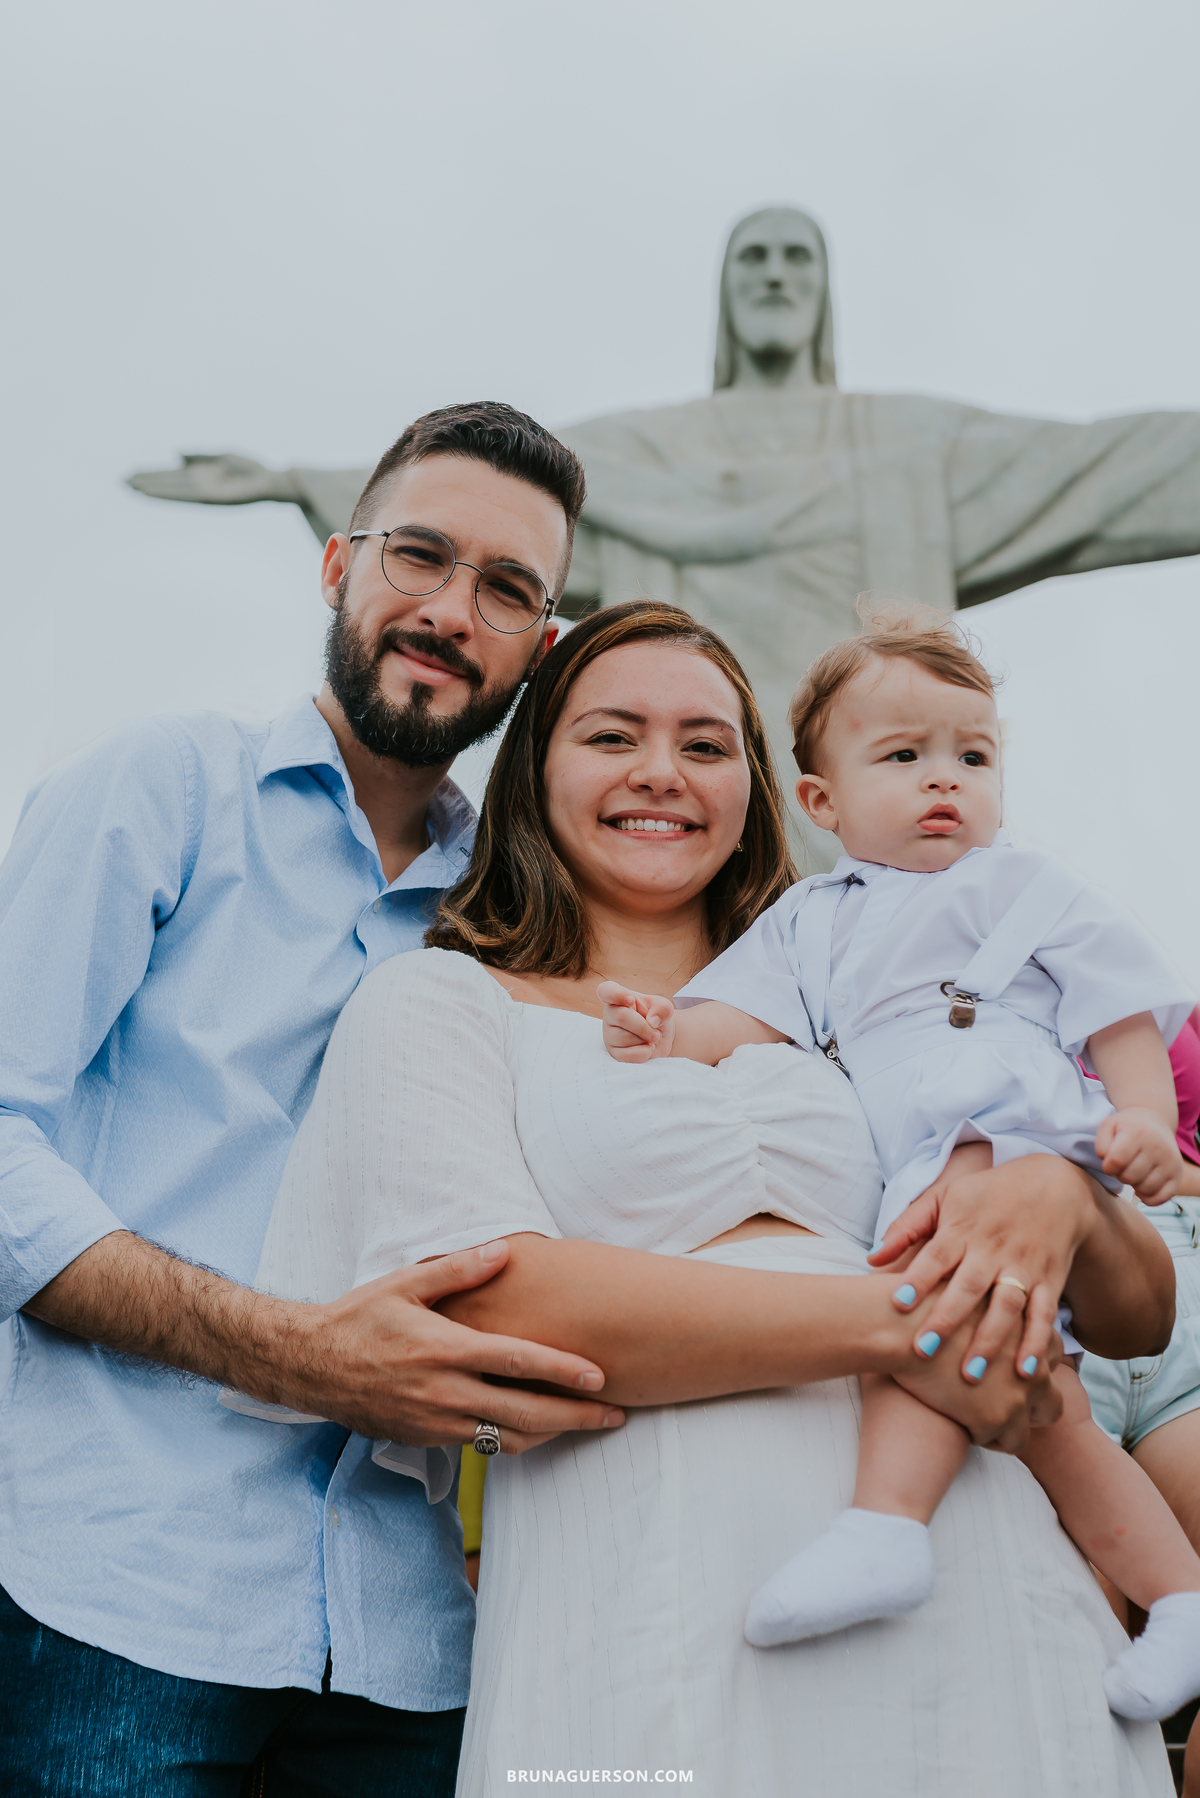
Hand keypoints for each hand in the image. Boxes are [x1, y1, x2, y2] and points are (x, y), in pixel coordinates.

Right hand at [127, 454, 298, 505]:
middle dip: (147, 482)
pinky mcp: (210, 498)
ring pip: (171, 490)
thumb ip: (200, 456)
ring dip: (151, 489)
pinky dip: (167, 494)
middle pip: (167, 483)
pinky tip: (154, 492)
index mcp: (201, 474)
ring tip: (130, 487)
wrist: (271, 481)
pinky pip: (184, 495)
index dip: (153, 474)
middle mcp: (199, 485)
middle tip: (122, 481)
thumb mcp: (222, 456)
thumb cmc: (252, 469)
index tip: (134, 473)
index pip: (172, 475)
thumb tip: (176, 455)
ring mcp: (203, 492)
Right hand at [280, 1240, 624, 1454]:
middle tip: (616, 1414)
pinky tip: (536, 1430)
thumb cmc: (358, 1319)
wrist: (309, 1367)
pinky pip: (481, 1447)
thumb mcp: (403, 1284)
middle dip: (576, 1416)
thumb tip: (503, 1249)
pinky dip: (514, 1441)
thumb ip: (456, 1269)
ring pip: (506, 1439)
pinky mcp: (426, 1439)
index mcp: (444, 1350)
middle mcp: (444, 1392)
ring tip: (587, 1425)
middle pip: (524, 1413)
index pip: (517, 1362)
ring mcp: (435, 1422)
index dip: (563, 1371)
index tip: (601, 1375)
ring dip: (551, 1435)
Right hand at [597, 980, 675, 1061]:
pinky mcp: (614, 1052)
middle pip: (621, 1017)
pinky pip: (627, 1055)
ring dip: (645, 1040)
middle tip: (656, 1032)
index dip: (615, 994)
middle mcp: (610, 1015)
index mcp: (619, 998)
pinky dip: (644, 1053)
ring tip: (651, 1038)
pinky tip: (647, 1048)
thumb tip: (652, 1021)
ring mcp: (609, 1035)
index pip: (606, 991)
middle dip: (644, 1026)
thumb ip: (662, 1008)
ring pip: (624, 1038)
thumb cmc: (657, 1017)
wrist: (661, 1038)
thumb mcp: (664, 1008)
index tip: (631, 1000)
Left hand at [869, 1155, 1092, 1380]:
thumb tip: (872, 1258)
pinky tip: (1025, 1371)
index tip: (897, 1303)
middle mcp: (993, 1250)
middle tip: (923, 1349)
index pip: (937, 1255)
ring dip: (990, 1341)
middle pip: (969, 1286)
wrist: (1055, 1186)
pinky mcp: (1049, 1282)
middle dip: (947, 1319)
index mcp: (963, 1229)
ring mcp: (1023, 1267)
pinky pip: (1043, 1315)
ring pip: (1006, 1306)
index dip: (918, 1278)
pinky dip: (1036, 1343)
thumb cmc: (987, 1195)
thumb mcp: (945, 1197)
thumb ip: (908, 1226)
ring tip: (970, 1375)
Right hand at [890, 1279, 1063, 1451]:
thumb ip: (982, 1298)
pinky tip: (963, 1424)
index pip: (1050, 1351)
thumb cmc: (922, 1299)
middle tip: (1002, 1400)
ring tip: (979, 1419)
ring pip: (1030, 1428)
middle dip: (1032, 1406)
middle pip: (1052, 1399)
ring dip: (1010, 1428)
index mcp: (1030, 1328)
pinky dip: (987, 1437)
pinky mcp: (995, 1418)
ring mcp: (1019, 1394)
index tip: (1010, 1366)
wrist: (899, 1325)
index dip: (1031, 1361)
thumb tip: (974, 1300)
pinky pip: (1006, 1443)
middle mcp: (1035, 1363)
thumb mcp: (965, 1286)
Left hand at [1095, 1106, 1182, 1202]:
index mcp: (1138, 1133)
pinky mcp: (1177, 1175)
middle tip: (1124, 1165)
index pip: (1115, 1161)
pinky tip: (1142, 1187)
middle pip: (1128, 1177)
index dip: (1107, 1166)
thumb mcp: (1109, 1126)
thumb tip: (1107, 1161)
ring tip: (1134, 1172)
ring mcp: (1170, 1162)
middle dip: (1120, 1175)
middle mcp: (1157, 1147)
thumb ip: (1101, 1144)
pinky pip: (1161, 1198)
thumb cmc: (1127, 1128)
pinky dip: (1149, 1198)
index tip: (1110, 1162)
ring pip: (1144, 1189)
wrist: (1155, 1122)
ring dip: (1134, 1185)